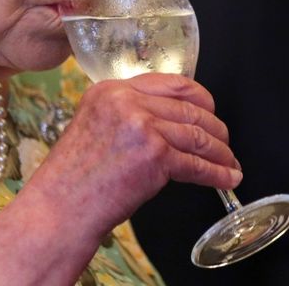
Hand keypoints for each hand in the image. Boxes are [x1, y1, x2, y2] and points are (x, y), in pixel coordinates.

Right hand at [0, 73, 240, 285]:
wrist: (60, 207)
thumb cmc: (73, 178)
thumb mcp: (94, 127)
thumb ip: (126, 114)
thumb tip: (168, 120)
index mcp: (109, 90)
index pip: (170, 82)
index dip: (199, 98)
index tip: (210, 111)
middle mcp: (126, 101)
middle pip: (189, 107)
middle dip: (215, 128)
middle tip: (224, 142)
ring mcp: (142, 126)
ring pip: (198, 134)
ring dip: (220, 152)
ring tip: (228, 163)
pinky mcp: (154, 155)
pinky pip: (197, 163)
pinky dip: (216, 173)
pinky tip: (225, 178)